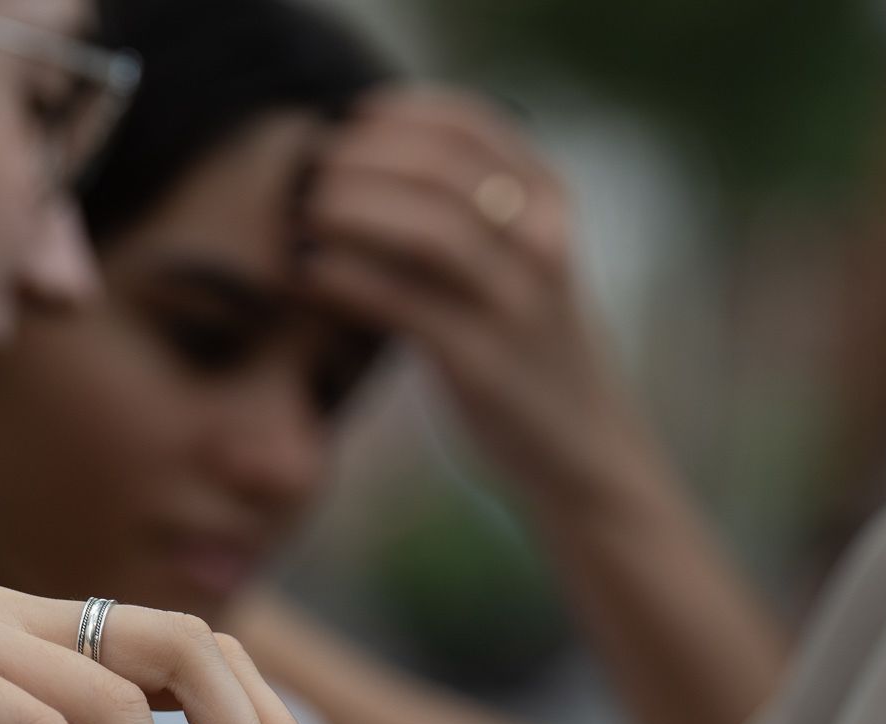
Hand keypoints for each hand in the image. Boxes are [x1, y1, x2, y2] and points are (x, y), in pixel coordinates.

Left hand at [297, 88, 637, 500]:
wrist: (581, 448)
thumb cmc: (527, 345)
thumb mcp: (519, 260)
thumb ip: (468, 209)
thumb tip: (366, 159)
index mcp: (551, 203)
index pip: (470, 126)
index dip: (398, 113)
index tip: (347, 123)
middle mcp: (543, 243)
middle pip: (441, 168)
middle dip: (362, 159)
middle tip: (309, 170)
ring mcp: (518, 305)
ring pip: (427, 229)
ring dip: (352, 209)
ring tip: (303, 212)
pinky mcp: (483, 365)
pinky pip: (404, 305)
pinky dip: (347, 280)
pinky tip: (308, 274)